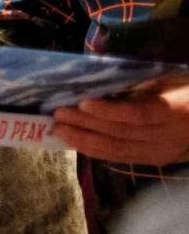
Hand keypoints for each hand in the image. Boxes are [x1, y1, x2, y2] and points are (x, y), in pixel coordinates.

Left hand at [52, 82, 188, 165]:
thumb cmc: (187, 92)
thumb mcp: (174, 80)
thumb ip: (145, 81)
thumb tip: (102, 73)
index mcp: (176, 110)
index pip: (140, 114)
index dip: (110, 111)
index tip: (84, 102)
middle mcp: (168, 135)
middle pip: (122, 132)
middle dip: (86, 124)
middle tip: (58, 113)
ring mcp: (161, 151)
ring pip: (118, 149)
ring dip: (85, 140)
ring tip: (59, 129)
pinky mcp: (155, 160)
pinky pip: (122, 157)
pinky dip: (96, 150)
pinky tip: (76, 142)